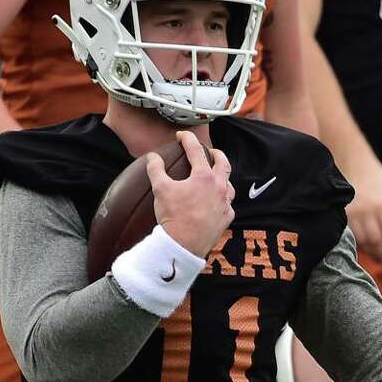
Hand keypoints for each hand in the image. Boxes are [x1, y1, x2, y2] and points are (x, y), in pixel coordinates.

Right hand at [150, 131, 233, 257]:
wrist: (183, 245)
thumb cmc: (173, 217)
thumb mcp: (160, 189)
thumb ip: (156, 169)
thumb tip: (152, 157)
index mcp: (203, 177)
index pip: (196, 150)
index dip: (187, 139)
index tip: (181, 136)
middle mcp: (219, 187)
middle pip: (223, 163)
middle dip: (216, 154)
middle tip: (209, 151)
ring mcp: (225, 203)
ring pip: (229, 184)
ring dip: (222, 177)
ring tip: (215, 177)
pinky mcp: (227, 218)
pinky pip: (228, 205)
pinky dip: (222, 200)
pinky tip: (216, 202)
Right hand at [344, 160, 381, 266]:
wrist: (354, 164)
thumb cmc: (379, 179)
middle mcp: (367, 211)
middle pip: (377, 240)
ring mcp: (353, 214)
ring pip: (363, 241)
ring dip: (373, 254)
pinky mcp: (342, 215)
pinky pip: (351, 236)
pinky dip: (361, 247)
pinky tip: (368, 251)